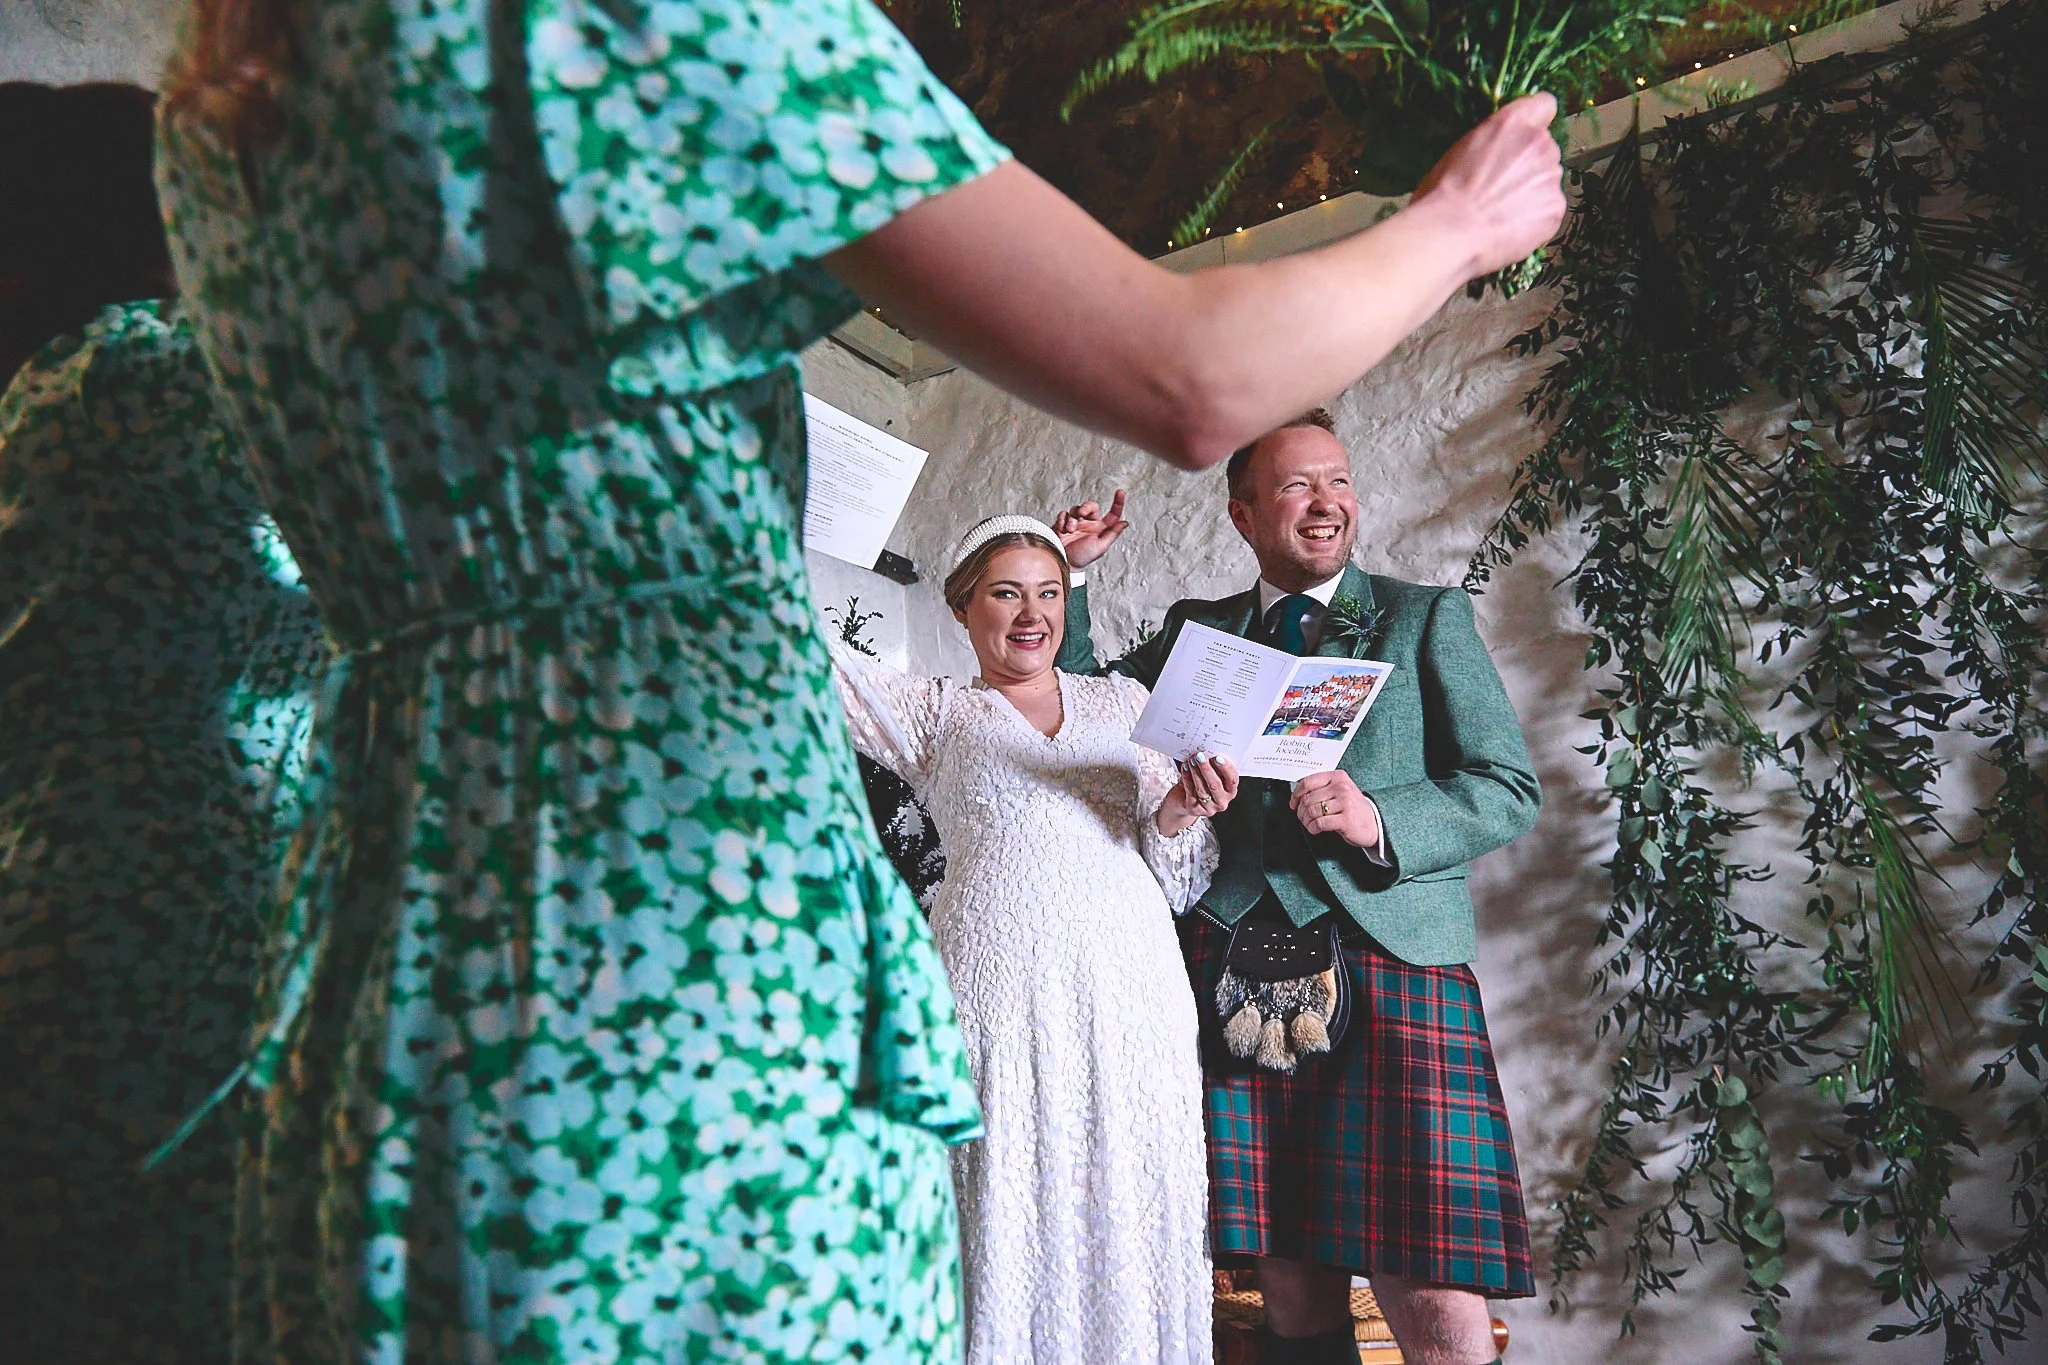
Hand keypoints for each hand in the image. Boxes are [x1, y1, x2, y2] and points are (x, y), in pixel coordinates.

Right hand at [1053, 490, 1129, 568]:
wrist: (1064, 563)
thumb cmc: (1083, 557)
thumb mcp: (1101, 546)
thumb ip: (1112, 534)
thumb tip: (1124, 523)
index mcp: (1101, 529)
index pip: (1112, 513)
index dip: (1117, 503)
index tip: (1120, 492)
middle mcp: (1089, 524)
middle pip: (1091, 506)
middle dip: (1086, 507)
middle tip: (1081, 514)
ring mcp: (1076, 523)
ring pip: (1076, 509)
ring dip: (1072, 519)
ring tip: (1069, 530)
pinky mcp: (1063, 524)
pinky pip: (1063, 514)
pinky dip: (1062, 520)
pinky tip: (1062, 529)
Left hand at [1156, 753, 1239, 836]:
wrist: (1182, 799)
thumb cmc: (1200, 783)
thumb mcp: (1210, 774)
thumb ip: (1213, 766)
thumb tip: (1210, 751)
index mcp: (1230, 791)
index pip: (1232, 780)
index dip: (1226, 768)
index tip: (1218, 757)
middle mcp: (1222, 801)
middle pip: (1215, 785)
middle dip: (1207, 769)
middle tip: (1200, 756)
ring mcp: (1208, 808)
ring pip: (1202, 788)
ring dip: (1196, 772)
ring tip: (1191, 760)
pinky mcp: (1194, 809)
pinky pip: (1190, 791)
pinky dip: (1187, 778)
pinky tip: (1185, 768)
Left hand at [1289, 770, 1380, 848]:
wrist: (1374, 823)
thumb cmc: (1352, 807)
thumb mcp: (1339, 791)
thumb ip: (1321, 788)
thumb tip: (1296, 795)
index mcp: (1337, 776)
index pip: (1308, 782)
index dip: (1296, 794)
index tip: (1293, 803)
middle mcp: (1341, 787)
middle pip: (1308, 798)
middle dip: (1300, 811)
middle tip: (1302, 817)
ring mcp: (1345, 802)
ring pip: (1312, 811)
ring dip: (1306, 820)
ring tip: (1309, 824)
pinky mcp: (1346, 819)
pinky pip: (1320, 823)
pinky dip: (1313, 828)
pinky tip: (1315, 829)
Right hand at [1410, 92, 1565, 278]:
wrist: (1449, 232)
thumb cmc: (1442, 193)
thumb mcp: (1460, 149)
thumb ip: (1491, 142)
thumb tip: (1496, 152)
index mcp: (1512, 121)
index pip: (1545, 104)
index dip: (1535, 121)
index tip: (1522, 137)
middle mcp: (1539, 143)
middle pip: (1545, 147)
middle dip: (1529, 163)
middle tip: (1500, 186)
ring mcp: (1551, 176)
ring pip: (1548, 178)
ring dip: (1532, 191)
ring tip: (1503, 212)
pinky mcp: (1556, 207)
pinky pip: (1550, 207)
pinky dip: (1535, 217)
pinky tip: (1510, 227)